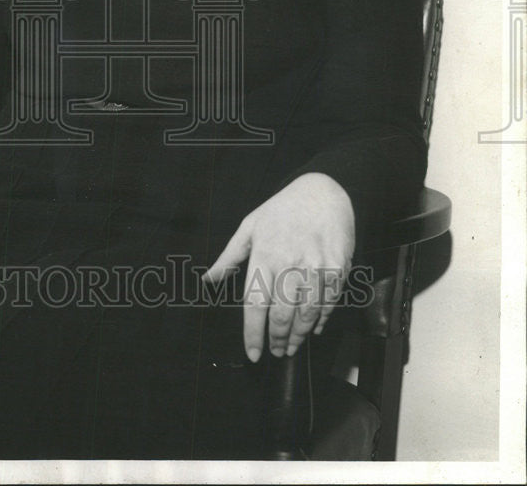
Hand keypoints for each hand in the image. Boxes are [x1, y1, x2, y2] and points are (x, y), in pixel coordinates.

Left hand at [204, 172, 354, 360]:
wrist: (322, 192)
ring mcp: (316, 267)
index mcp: (265, 255)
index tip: (253, 353)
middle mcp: (290, 263)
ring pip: (307, 314)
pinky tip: (314, 329)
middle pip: (282, 314)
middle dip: (277, 340)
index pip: (255, 304)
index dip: (253, 333)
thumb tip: (208, 279)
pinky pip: (329, 303)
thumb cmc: (281, 210)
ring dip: (299, 336)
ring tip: (291, 347)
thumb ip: (229, 257)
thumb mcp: (249, 227)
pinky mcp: (338, 268)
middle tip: (275, 352)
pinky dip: (321, 320)